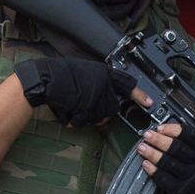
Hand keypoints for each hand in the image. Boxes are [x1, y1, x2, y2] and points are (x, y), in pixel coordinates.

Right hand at [16, 58, 134, 126]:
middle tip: (83, 108)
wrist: (44, 78)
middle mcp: (103, 82)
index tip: (149, 103)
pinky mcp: (88, 105)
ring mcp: (97, 94)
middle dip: (99, 113)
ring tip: (72, 105)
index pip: (127, 83)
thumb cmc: (59, 76)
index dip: (139, 95)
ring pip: (99, 117)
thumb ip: (98, 84)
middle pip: (112, 108)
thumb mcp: (84, 73)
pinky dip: (76, 120)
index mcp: (103, 72)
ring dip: (86, 116)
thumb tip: (107, 100)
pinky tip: (67, 110)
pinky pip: (86, 121)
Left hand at [138, 122, 194, 193]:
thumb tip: (164, 130)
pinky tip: (146, 164)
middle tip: (147, 135)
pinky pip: (164, 179)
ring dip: (152, 154)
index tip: (160, 127)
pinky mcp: (181, 190)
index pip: (189, 135)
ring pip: (169, 163)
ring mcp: (190, 178)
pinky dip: (153, 171)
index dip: (172, 130)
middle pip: (177, 148)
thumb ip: (189, 141)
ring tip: (142, 148)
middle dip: (159, 140)